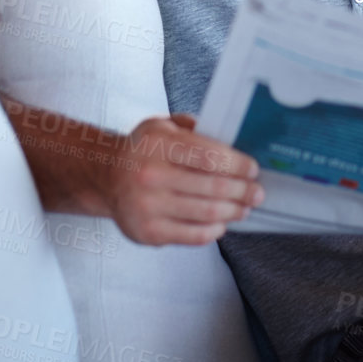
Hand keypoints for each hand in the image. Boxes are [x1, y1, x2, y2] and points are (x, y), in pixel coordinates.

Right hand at [98, 113, 262, 246]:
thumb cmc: (142, 150)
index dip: (237, 165)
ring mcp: (149, 207)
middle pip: (212, 187)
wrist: (106, 176)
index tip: (252, 169)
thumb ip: (193, 128)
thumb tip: (230, 137)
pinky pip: (191, 235)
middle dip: (242, 191)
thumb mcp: (162, 126)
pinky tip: (222, 224)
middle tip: (256, 192)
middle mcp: (151, 176)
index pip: (209, 156)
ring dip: (232, 212)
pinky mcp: (148, 233)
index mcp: (159, 145)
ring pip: (206, 213)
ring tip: (244, 208)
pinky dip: (213, 231)